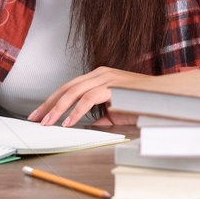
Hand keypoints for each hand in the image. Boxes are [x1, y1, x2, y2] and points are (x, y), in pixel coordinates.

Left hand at [28, 67, 150, 126]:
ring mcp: (106, 78)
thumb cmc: (142, 104)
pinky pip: (89, 99)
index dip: (52, 100)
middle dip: (48, 104)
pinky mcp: (113, 87)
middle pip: (67, 88)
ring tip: (48, 123)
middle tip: (35, 118)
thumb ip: (101, 116)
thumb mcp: (116, 111)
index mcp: (99, 76)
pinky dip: (76, 112)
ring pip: (74, 92)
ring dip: (58, 109)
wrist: (164, 98)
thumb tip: (86, 125)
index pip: (69, 87)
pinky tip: (68, 123)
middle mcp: (100, 73)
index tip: (40, 113)